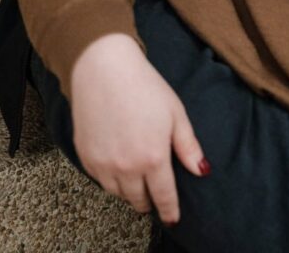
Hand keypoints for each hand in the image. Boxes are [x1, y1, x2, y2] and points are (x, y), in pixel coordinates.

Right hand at [70, 34, 208, 224]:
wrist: (104, 68)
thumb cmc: (145, 86)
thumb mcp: (175, 113)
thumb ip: (188, 146)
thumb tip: (202, 171)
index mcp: (153, 158)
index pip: (163, 196)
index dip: (170, 210)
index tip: (173, 219)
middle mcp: (126, 167)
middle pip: (139, 200)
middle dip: (149, 201)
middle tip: (155, 194)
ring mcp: (103, 164)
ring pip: (118, 193)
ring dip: (130, 191)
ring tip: (138, 180)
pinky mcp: (86, 157)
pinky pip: (100, 181)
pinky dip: (111, 180)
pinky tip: (118, 166)